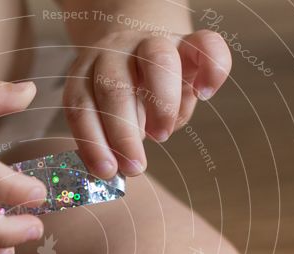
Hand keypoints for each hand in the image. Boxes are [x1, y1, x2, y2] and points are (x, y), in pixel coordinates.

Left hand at [62, 29, 231, 178]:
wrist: (140, 47)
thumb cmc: (123, 97)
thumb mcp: (107, 116)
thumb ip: (109, 138)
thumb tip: (114, 169)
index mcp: (87, 73)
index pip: (82, 106)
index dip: (93, 141)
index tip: (107, 172)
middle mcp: (117, 53)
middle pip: (115, 86)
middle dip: (124, 133)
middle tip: (136, 167)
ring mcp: (153, 42)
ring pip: (158, 59)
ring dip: (161, 103)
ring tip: (162, 135)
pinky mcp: (189, 41)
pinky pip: (206, 44)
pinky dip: (211, 68)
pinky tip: (205, 94)